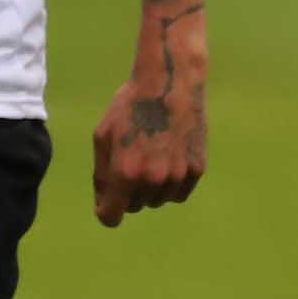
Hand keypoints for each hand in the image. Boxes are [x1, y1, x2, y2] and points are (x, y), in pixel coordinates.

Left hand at [89, 53, 204, 227]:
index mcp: (125, 171)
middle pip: (134, 207)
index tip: (106, 203)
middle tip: (130, 161)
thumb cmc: (130, 106)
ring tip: (149, 155)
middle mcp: (152, 179)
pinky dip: (170, 185)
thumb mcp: (103, 136)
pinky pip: (178, 194)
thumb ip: (101, 174)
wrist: (170, 81)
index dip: (105, 211)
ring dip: (149, 188)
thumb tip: (103, 204)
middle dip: (127, 192)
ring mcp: (177, 176)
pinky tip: (167, 160)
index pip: (111, 216)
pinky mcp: (196, 170)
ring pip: (156, 201)